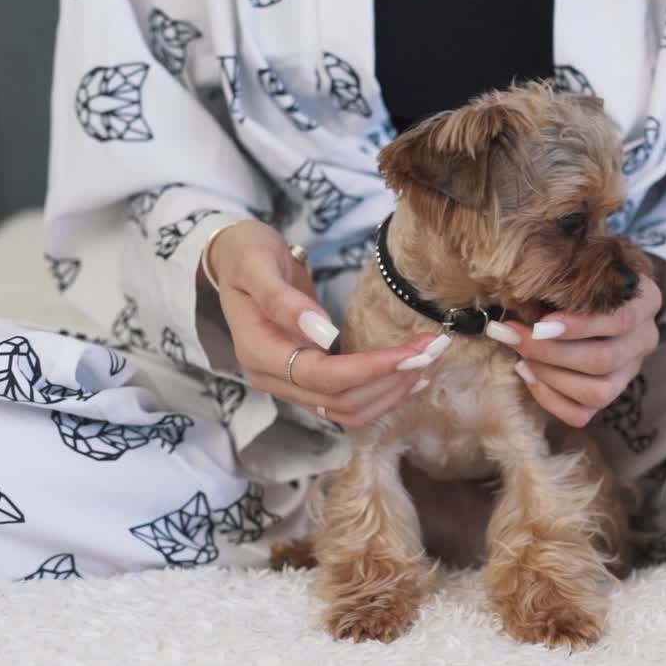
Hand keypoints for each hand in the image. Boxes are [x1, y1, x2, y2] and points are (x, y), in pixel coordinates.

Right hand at [207, 220, 445, 426]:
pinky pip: (346, 402)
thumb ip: (284, 300)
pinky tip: (408, 377)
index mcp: (259, 353)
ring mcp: (288, 383)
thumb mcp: (257, 264)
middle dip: (391, 380)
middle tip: (433, 351)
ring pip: (346, 410)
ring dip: (390, 394)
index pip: (323, 377)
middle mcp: (273, 378)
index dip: (370, 370)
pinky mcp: (306, 380)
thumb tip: (321, 333)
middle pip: (340, 400)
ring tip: (427, 365)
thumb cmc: (245, 254)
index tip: (411, 353)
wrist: (232, 259)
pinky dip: (379, 395)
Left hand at [489, 274, 661, 427]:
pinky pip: (582, 414)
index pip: (620, 321)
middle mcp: (645, 339)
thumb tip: (519, 302)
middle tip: (513, 336)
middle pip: (604, 360)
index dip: (578, 327)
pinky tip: (528, 374)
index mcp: (646, 301)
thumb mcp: (577, 269)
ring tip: (521, 355)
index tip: (539, 324)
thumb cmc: (578, 276)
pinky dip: (549, 398)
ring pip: (598, 392)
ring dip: (550, 376)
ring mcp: (630, 371)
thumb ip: (560, 282)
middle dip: (551, 352)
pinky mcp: (610, 395)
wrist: (586, 291)